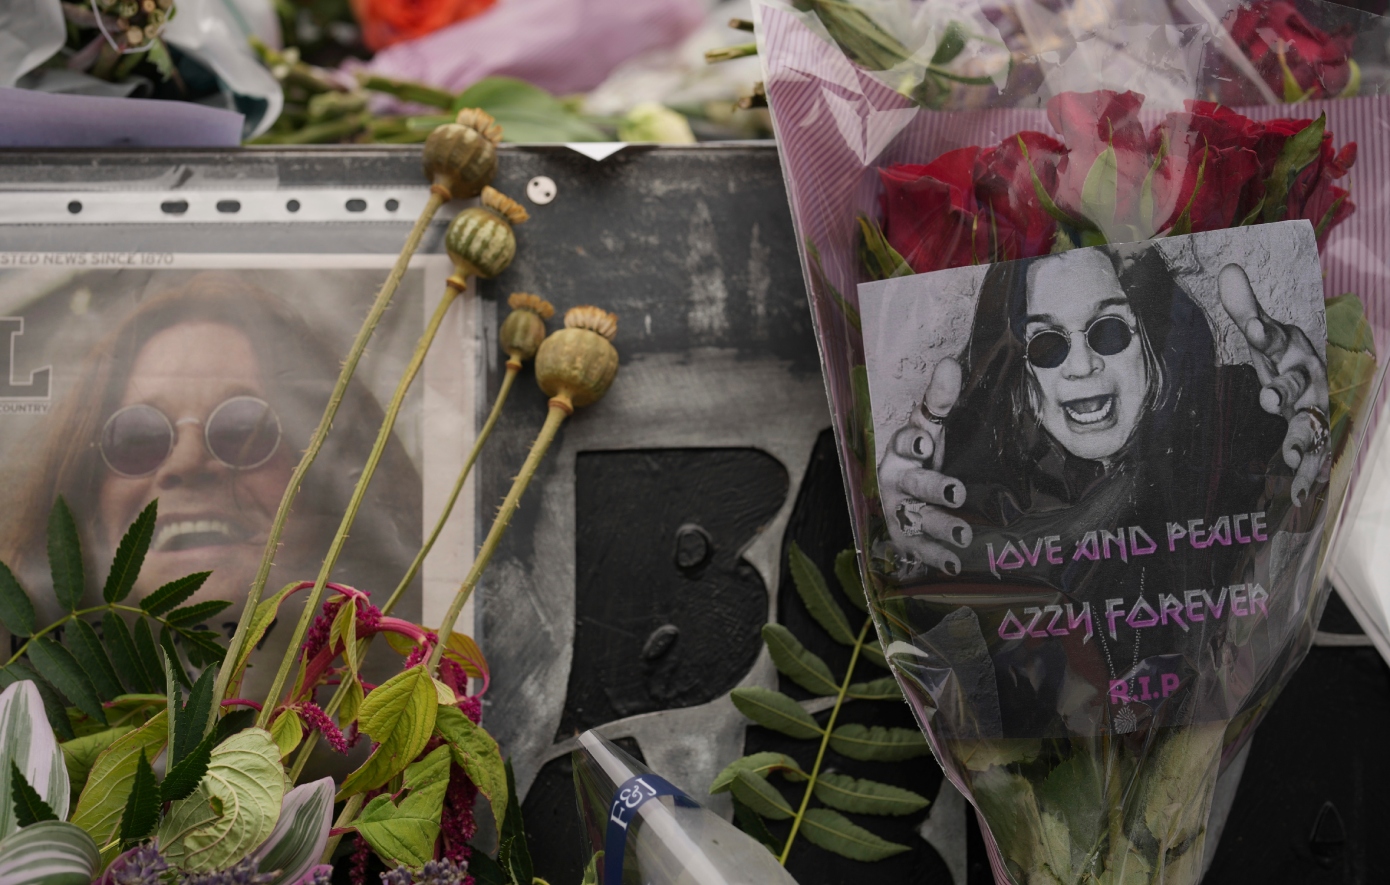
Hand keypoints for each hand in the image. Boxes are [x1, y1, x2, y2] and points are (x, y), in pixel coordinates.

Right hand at [878, 357, 971, 577]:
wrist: (901, 498)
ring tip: (964, 533)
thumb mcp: (928, 428)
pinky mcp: (906, 538)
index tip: (925, 442)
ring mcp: (900, 511)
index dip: (912, 442)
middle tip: (957, 492)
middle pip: (914, 483)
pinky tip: (957, 563)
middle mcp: (896, 481)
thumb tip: (950, 363)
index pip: (903, 441)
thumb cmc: (920, 458)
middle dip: (933, 488)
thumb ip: (939, 401)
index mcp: (901, 450)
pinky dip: (937, 557)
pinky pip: (920, 549)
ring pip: (918, 518)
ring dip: (941, 527)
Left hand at [1219, 264, 1329, 505]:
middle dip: (1282, 390)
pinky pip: (1312, 457)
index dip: (1266, 333)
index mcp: (1293, 349)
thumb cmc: (1282, 355)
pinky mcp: (1310, 437)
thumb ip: (1246, 309)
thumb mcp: (1265, 333)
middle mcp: (1306, 379)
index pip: (1276, 338)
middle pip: (1295, 384)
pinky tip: (1300, 495)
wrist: (1309, 377)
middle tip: (1268, 397)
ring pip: (1307, 423)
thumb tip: (1228, 269)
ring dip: (1298, 439)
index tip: (1255, 328)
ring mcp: (1310, 410)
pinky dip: (1307, 476)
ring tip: (1288, 455)